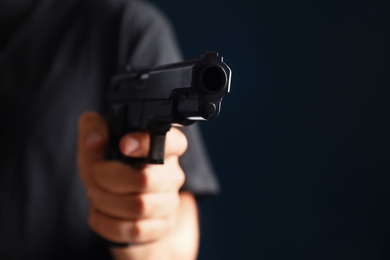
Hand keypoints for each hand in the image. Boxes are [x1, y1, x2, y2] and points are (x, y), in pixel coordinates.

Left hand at [77, 111, 187, 244]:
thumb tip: (95, 140)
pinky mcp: (163, 226)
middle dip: (109, 179)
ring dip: (106, 202)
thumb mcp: (96, 145)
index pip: (173, 142)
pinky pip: (136, 230)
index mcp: (163, 147)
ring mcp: (170, 202)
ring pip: (139, 207)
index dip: (148, 143)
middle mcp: (172, 174)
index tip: (124, 146)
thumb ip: (93, 127)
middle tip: (95, 175)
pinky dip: (108, 224)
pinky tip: (98, 216)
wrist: (115, 209)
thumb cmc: (108, 172)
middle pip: (145, 179)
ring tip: (95, 195)